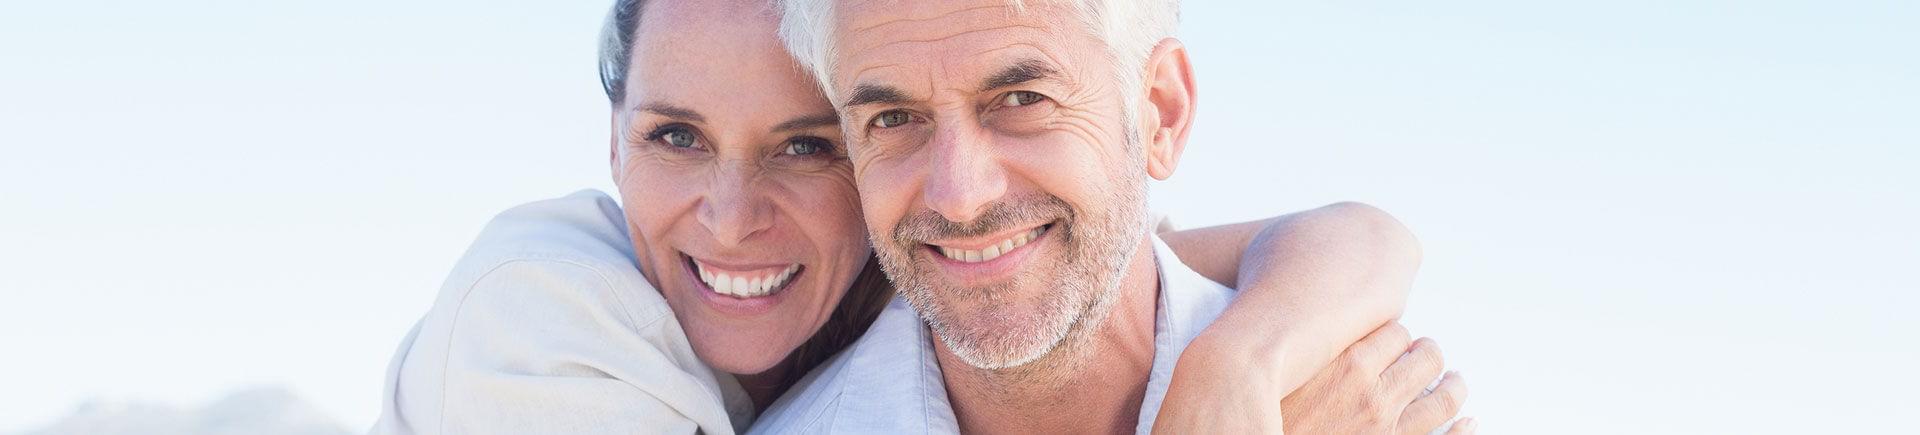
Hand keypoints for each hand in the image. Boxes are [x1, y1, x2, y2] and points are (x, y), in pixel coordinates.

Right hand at [1281, 321, 1472, 434]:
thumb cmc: (1266, 415)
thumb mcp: (1279, 372)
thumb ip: (1313, 350)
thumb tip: (1329, 332)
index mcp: (1347, 363)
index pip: (1394, 331)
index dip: (1395, 335)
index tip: (1392, 339)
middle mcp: (1374, 393)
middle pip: (1425, 358)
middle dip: (1426, 353)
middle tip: (1424, 353)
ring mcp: (1389, 427)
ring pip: (1444, 397)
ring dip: (1453, 385)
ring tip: (1454, 381)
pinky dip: (1464, 430)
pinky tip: (1469, 423)